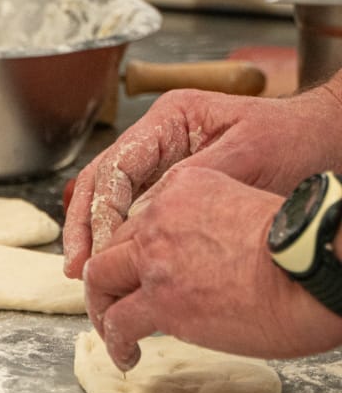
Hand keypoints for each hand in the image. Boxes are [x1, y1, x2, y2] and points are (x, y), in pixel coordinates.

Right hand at [64, 83, 341, 278]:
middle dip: (84, 226)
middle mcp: (157, 137)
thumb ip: (192, 181)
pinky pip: (134, 211)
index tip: (97, 251)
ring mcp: (162, 159)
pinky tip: (116, 265)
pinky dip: (121, 238)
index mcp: (169, 119)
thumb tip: (144, 216)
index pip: (116, 166)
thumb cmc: (298, 140)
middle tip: (77, 268)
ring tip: (85, 273)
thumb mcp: (248, 156)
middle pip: (100, 181)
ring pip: (110, 198)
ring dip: (96, 235)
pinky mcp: (173, 183)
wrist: (329, 139)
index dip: (100, 211)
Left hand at [83, 167, 341, 369]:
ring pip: (101, 280)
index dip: (138, 247)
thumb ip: (214, 225)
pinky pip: (119, 323)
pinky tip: (127, 355)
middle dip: (111, 275)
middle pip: (114, 247)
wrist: (315, 269)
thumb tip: (212, 258)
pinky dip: (116, 342)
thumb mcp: (250, 207)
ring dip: (102, 306)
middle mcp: (160, 218)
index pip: (142, 218)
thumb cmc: (302, 246)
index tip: (141, 267)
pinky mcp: (160, 301)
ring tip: (113, 330)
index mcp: (185, 187)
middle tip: (116, 298)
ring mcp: (155, 259)